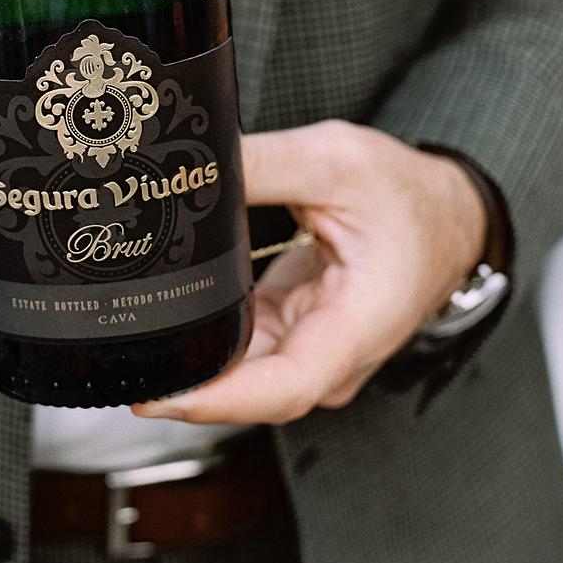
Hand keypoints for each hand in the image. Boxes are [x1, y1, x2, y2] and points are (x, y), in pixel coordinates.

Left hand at [133, 122, 486, 424]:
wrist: (444, 212)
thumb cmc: (406, 195)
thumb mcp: (335, 161)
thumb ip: (261, 164)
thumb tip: (189, 169)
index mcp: (358, 325)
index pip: (285, 389)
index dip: (218, 401)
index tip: (160, 396)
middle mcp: (333, 355)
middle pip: (251, 391)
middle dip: (185, 382)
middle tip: (119, 353)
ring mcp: (312, 348)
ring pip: (240, 372)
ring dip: (191, 359)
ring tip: (130, 332)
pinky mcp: (292, 330)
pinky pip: (241, 346)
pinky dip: (205, 333)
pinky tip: (167, 310)